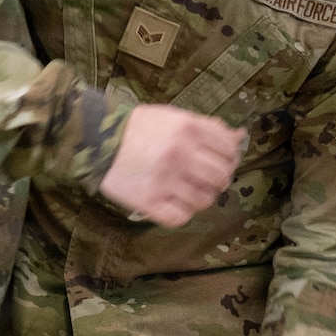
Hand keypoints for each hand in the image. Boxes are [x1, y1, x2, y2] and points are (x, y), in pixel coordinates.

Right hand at [98, 104, 243, 227]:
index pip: (229, 150)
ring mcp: (165, 180)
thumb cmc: (137, 127)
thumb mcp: (173, 117)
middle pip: (221, 177)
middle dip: (219, 181)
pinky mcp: (149, 201)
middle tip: (207, 180)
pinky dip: (182, 214)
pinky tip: (174, 204)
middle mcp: (181, 154)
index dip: (230, 158)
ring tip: (189, 192)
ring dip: (201, 199)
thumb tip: (238, 137)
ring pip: (204, 201)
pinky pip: (180, 217)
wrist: (97, 140)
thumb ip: (206, 127)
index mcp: (189, 129)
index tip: (221, 162)